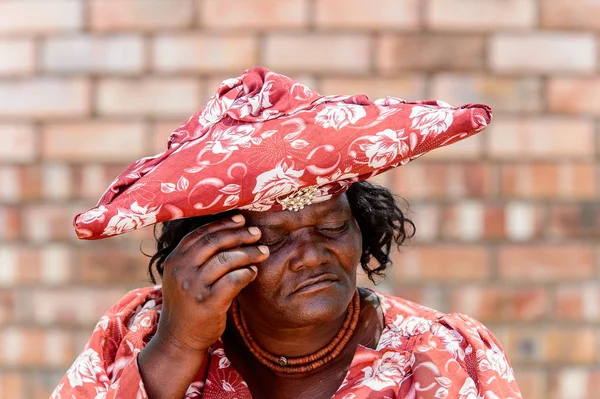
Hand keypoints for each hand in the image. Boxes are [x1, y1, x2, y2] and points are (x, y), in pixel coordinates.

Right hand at [155, 214, 268, 352]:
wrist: (179, 337)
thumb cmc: (188, 302)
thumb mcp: (183, 275)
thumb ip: (199, 256)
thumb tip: (231, 232)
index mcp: (175, 259)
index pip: (200, 233)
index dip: (223, 224)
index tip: (241, 219)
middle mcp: (182, 270)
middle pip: (214, 242)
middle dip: (239, 234)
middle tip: (257, 233)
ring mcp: (194, 286)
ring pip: (227, 259)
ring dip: (248, 253)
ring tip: (262, 252)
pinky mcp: (209, 303)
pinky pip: (233, 280)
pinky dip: (246, 273)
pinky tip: (253, 272)